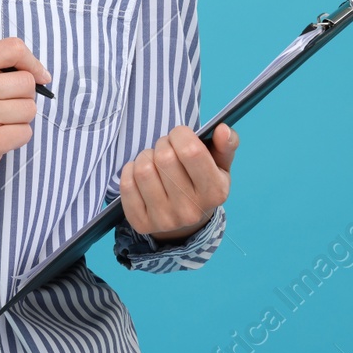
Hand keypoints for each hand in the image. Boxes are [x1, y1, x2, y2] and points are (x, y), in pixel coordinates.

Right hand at [0, 37, 51, 196]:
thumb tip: (41, 74)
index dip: (31, 62)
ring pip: (30, 108)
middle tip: (3, 106)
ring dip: (21, 118)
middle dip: (24, 96)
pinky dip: (18, 136)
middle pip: (27, 82)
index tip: (37, 76)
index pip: (13, 48)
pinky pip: (26, 132)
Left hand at [119, 123, 239, 240]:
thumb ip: (225, 145)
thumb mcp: (220, 165)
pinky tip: (141, 173)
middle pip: (165, 157)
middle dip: (162, 144)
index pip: (191, 151)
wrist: (186, 221)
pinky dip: (130, 171)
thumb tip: (222, 129)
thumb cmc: (202, 182)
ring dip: (145, 156)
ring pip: (143, 170)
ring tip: (154, 160)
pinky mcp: (142, 223)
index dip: (180, 134)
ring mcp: (165, 219)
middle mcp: (190, 210)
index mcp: (214, 193)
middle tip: (166, 148)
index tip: (180, 134)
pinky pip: (127, 185)